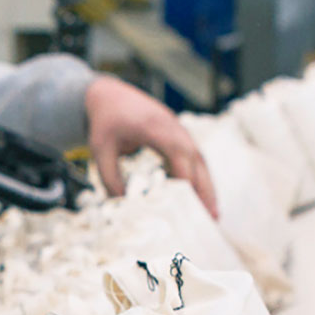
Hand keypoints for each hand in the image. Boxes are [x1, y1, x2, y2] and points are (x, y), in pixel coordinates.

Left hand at [85, 75, 218, 218]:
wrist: (110, 96)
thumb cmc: (105, 122)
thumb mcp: (100, 150)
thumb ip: (110, 178)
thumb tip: (125, 207)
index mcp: (154, 127)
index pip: (178, 154)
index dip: (186, 179)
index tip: (191, 205)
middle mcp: (173, 127)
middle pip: (196, 160)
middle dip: (205, 189)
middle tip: (212, 218)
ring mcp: (179, 131)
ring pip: (200, 161)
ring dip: (208, 186)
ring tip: (213, 214)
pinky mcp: (180, 136)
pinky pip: (195, 159)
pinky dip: (201, 179)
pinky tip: (203, 199)